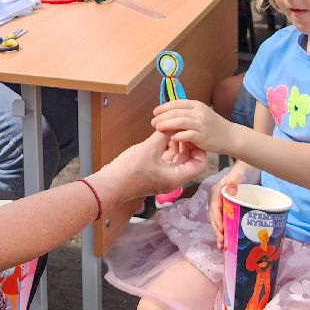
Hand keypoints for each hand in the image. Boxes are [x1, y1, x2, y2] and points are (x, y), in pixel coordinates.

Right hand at [93, 130, 207, 203]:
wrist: (110, 185)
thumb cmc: (129, 170)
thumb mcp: (149, 148)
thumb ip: (164, 135)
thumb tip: (173, 124)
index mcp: (176, 177)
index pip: (200, 164)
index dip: (199, 148)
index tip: (191, 135)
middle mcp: (173, 179)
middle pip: (190, 161)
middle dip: (186, 144)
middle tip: (181, 129)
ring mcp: (164, 177)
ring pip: (178, 159)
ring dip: (176, 145)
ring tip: (170, 131)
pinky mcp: (155, 174)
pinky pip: (167, 160)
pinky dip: (167, 149)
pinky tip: (161, 137)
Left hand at [153, 99, 233, 154]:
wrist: (231, 136)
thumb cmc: (213, 126)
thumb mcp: (201, 114)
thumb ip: (188, 112)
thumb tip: (168, 113)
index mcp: (198, 105)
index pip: (177, 103)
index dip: (164, 107)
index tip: (155, 112)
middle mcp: (199, 113)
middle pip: (177, 112)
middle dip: (162, 116)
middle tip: (153, 122)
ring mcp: (202, 124)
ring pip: (180, 122)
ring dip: (167, 124)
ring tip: (158, 128)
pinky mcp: (203, 136)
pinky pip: (187, 135)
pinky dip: (178, 136)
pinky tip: (171, 138)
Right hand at [209, 163, 256, 245]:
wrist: (250, 168)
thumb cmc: (244, 170)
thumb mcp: (239, 173)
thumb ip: (234, 180)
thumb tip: (231, 190)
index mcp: (216, 192)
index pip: (214, 209)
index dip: (217, 221)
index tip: (222, 232)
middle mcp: (217, 200)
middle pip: (215, 218)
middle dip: (218, 232)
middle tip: (222, 245)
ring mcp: (222, 205)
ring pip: (219, 222)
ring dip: (220, 234)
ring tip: (224, 248)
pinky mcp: (229, 209)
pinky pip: (225, 221)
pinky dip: (226, 231)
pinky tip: (229, 242)